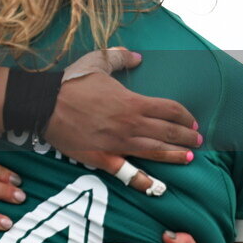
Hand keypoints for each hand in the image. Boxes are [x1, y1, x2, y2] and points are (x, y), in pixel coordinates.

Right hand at [43, 48, 200, 184]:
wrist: (44, 104)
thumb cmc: (71, 82)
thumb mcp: (96, 61)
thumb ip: (119, 57)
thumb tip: (137, 55)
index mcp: (132, 102)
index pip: (169, 110)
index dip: (185, 116)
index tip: (192, 121)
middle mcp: (130, 125)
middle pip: (168, 132)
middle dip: (187, 137)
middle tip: (197, 141)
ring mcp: (118, 144)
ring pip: (155, 153)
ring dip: (175, 156)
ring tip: (188, 158)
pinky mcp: (103, 158)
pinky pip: (128, 174)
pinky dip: (144, 181)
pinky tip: (156, 186)